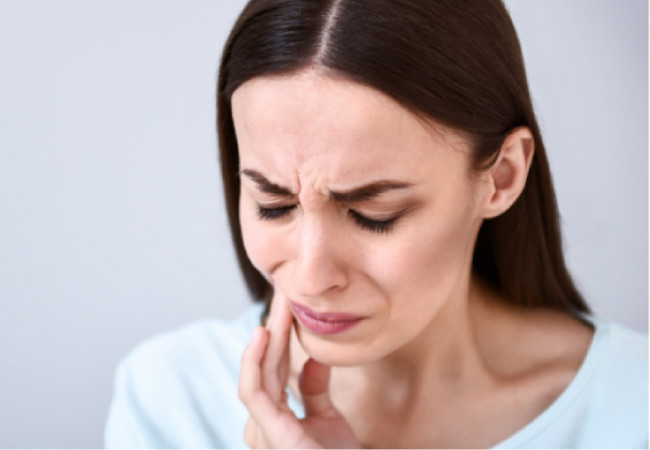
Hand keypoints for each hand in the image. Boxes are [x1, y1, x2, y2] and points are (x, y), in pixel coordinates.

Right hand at [238, 295, 359, 448]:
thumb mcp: (327, 420)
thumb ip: (314, 390)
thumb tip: (313, 359)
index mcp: (274, 420)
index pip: (272, 369)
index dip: (279, 337)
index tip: (289, 305)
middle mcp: (263, 425)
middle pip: (263, 367)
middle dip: (273, 328)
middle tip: (283, 292)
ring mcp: (264, 432)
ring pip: (256, 373)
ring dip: (268, 336)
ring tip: (279, 306)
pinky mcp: (270, 435)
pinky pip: (254, 392)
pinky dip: (254, 361)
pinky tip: (264, 334)